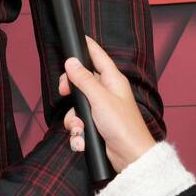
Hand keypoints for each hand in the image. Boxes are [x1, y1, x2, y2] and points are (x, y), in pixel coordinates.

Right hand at [59, 33, 156, 172]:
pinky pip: (79, 124)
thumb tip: (71, 62)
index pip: (98, 56)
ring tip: (79, 128)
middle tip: (64, 92)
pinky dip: (77, 133)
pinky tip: (82, 139)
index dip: (87, 47)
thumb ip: (84, 80)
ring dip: (73, 119)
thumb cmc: (123, 126)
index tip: (77, 38)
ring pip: (76, 106)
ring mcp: (101, 110)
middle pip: (81, 81)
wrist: (131, 157)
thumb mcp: (100, 99)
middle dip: (70, 90)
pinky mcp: (96, 126)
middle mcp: (107, 93)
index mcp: (112, 80)